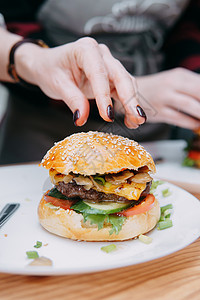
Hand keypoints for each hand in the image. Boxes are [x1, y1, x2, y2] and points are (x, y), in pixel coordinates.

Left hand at [15, 37, 144, 127]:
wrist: (49, 65)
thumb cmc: (51, 70)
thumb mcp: (57, 84)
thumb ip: (72, 99)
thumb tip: (81, 118)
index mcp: (85, 49)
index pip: (98, 73)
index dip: (104, 95)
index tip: (107, 115)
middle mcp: (100, 54)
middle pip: (120, 76)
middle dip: (130, 99)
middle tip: (137, 118)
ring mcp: (107, 64)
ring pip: (126, 83)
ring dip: (132, 103)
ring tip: (136, 122)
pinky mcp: (110, 76)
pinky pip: (123, 90)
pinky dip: (127, 104)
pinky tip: (130, 119)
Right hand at [137, 68, 199, 129]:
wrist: (133, 94)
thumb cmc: (158, 88)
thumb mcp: (175, 82)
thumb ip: (193, 87)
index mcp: (179, 75)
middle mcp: (171, 84)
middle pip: (198, 92)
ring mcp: (163, 98)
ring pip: (190, 106)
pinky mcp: (158, 112)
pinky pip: (179, 119)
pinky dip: (191, 123)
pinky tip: (197, 125)